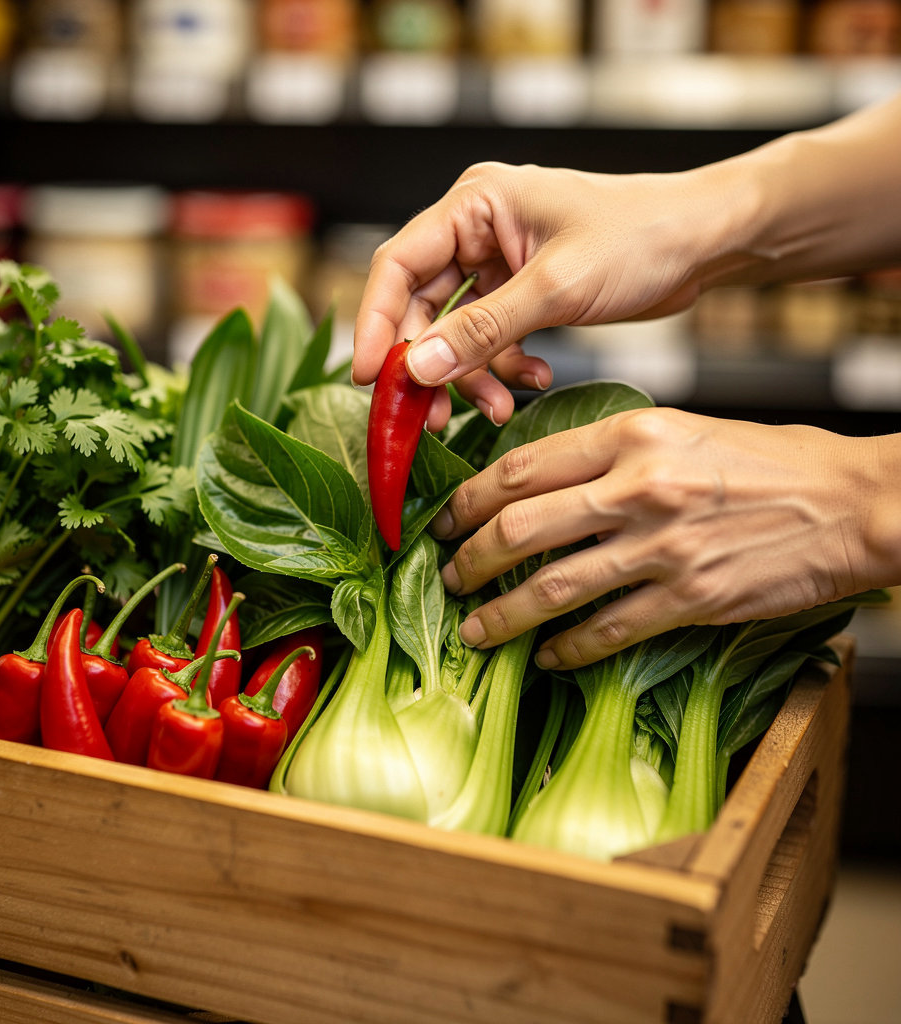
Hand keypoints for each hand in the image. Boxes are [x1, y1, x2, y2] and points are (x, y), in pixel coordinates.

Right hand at [353, 160, 745, 431]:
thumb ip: (482, 330)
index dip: (376, 323)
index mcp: (475, 204)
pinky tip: (535, 381)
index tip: (370, 378)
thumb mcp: (557, 287)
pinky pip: (491, 340)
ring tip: (497, 409)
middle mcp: (477, 230)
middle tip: (433, 416)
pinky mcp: (521, 293)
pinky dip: (505, 368)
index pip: (398, 264)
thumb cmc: (641, 236)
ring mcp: (498, 264)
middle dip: (431, 364)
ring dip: (472, 375)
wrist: (704, 242)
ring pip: (455, 332)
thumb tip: (415, 368)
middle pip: (422, 307)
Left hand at [431, 407, 900, 667]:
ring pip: (552, 588)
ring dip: (503, 615)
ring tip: (476, 631)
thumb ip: (613, 452)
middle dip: (470, 560)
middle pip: (520, 529)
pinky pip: (608, 631)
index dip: (469, 499)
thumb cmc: (775, 461)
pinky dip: (569, 649)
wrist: (856, 504)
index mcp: (632, 432)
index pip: (522, 467)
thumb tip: (546, 481)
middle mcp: (638, 487)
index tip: (447, 519)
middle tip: (450, 577)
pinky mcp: (691, 597)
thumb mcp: (683, 429)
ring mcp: (662, 546)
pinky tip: (548, 657)